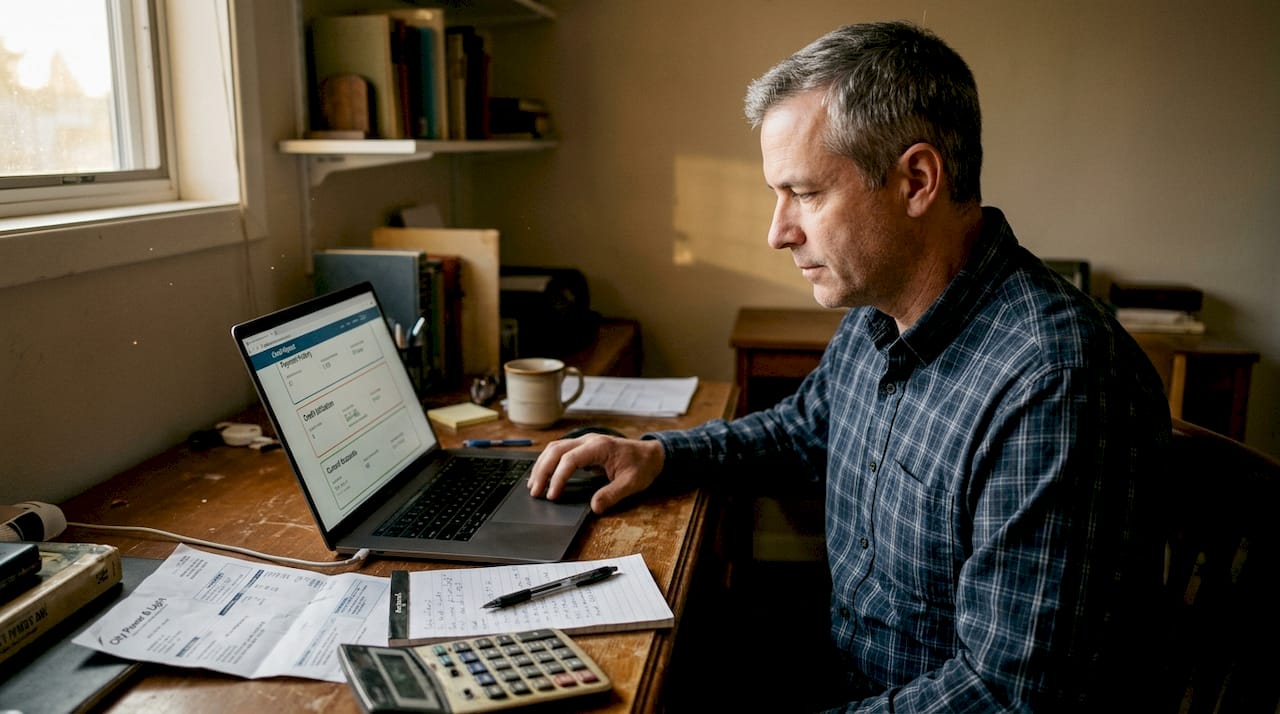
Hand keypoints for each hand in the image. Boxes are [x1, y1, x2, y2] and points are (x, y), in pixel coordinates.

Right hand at [529, 433, 664, 514]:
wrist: (651, 455)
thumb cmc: (642, 466)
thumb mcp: (632, 483)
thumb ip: (612, 494)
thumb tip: (594, 507)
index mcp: (599, 447)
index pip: (570, 459)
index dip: (558, 477)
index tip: (552, 495)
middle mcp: (588, 440)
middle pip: (556, 450)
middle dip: (542, 471)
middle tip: (534, 492)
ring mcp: (585, 442)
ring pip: (554, 448)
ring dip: (541, 465)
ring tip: (533, 485)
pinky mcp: (583, 447)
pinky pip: (560, 451)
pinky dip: (548, 462)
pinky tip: (543, 476)